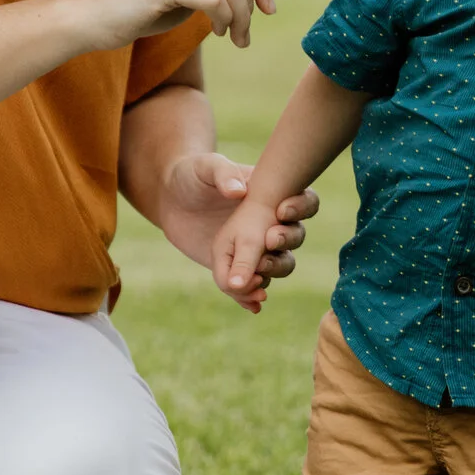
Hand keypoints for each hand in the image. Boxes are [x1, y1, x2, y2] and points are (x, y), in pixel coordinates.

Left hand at [152, 152, 316, 294]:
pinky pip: (251, 286)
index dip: (301, 207)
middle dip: (286, 243)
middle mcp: (272, 224)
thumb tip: (239, 191)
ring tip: (255, 281)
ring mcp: (257, 248)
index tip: (281, 211)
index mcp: (273, 195)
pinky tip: (251, 306)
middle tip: (267, 241)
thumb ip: (222, 174)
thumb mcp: (205, 168)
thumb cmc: (192, 176)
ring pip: (279, 266)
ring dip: (272, 273)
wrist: (171, 200)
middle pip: (295, 238)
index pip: (303, 202)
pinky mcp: (239, 267)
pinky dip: (251, 297)